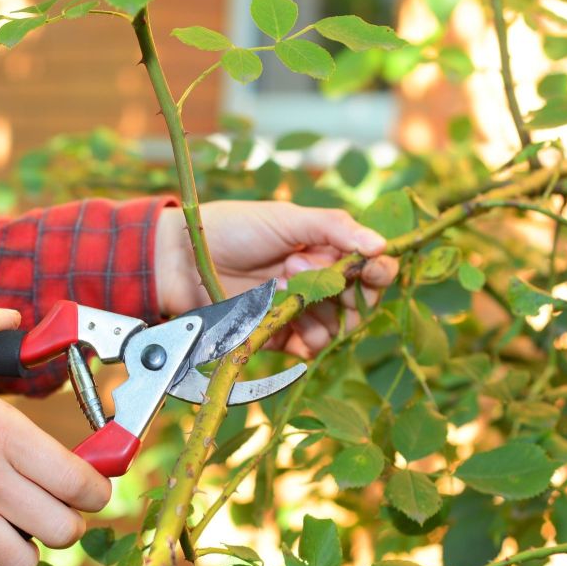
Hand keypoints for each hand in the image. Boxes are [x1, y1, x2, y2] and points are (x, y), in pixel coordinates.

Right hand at [0, 297, 110, 565]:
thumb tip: (10, 315)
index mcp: (2, 431)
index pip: (81, 482)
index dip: (95, 492)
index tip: (86, 489)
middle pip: (63, 531)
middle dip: (63, 525)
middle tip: (47, 512)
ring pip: (23, 564)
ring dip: (21, 553)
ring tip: (8, 535)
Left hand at [155, 201, 398, 357]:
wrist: (184, 258)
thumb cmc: (234, 228)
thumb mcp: (288, 218)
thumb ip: (335, 228)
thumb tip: (381, 245)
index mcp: (325, 250)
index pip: (370, 268)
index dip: (378, 271)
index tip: (374, 268)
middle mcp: (317, 282)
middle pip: (358, 304)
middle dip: (345, 291)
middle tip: (303, 267)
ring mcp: (298, 311)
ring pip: (336, 328)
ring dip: (320, 311)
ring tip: (283, 284)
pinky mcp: (278, 335)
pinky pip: (308, 347)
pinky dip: (307, 339)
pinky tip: (287, 319)